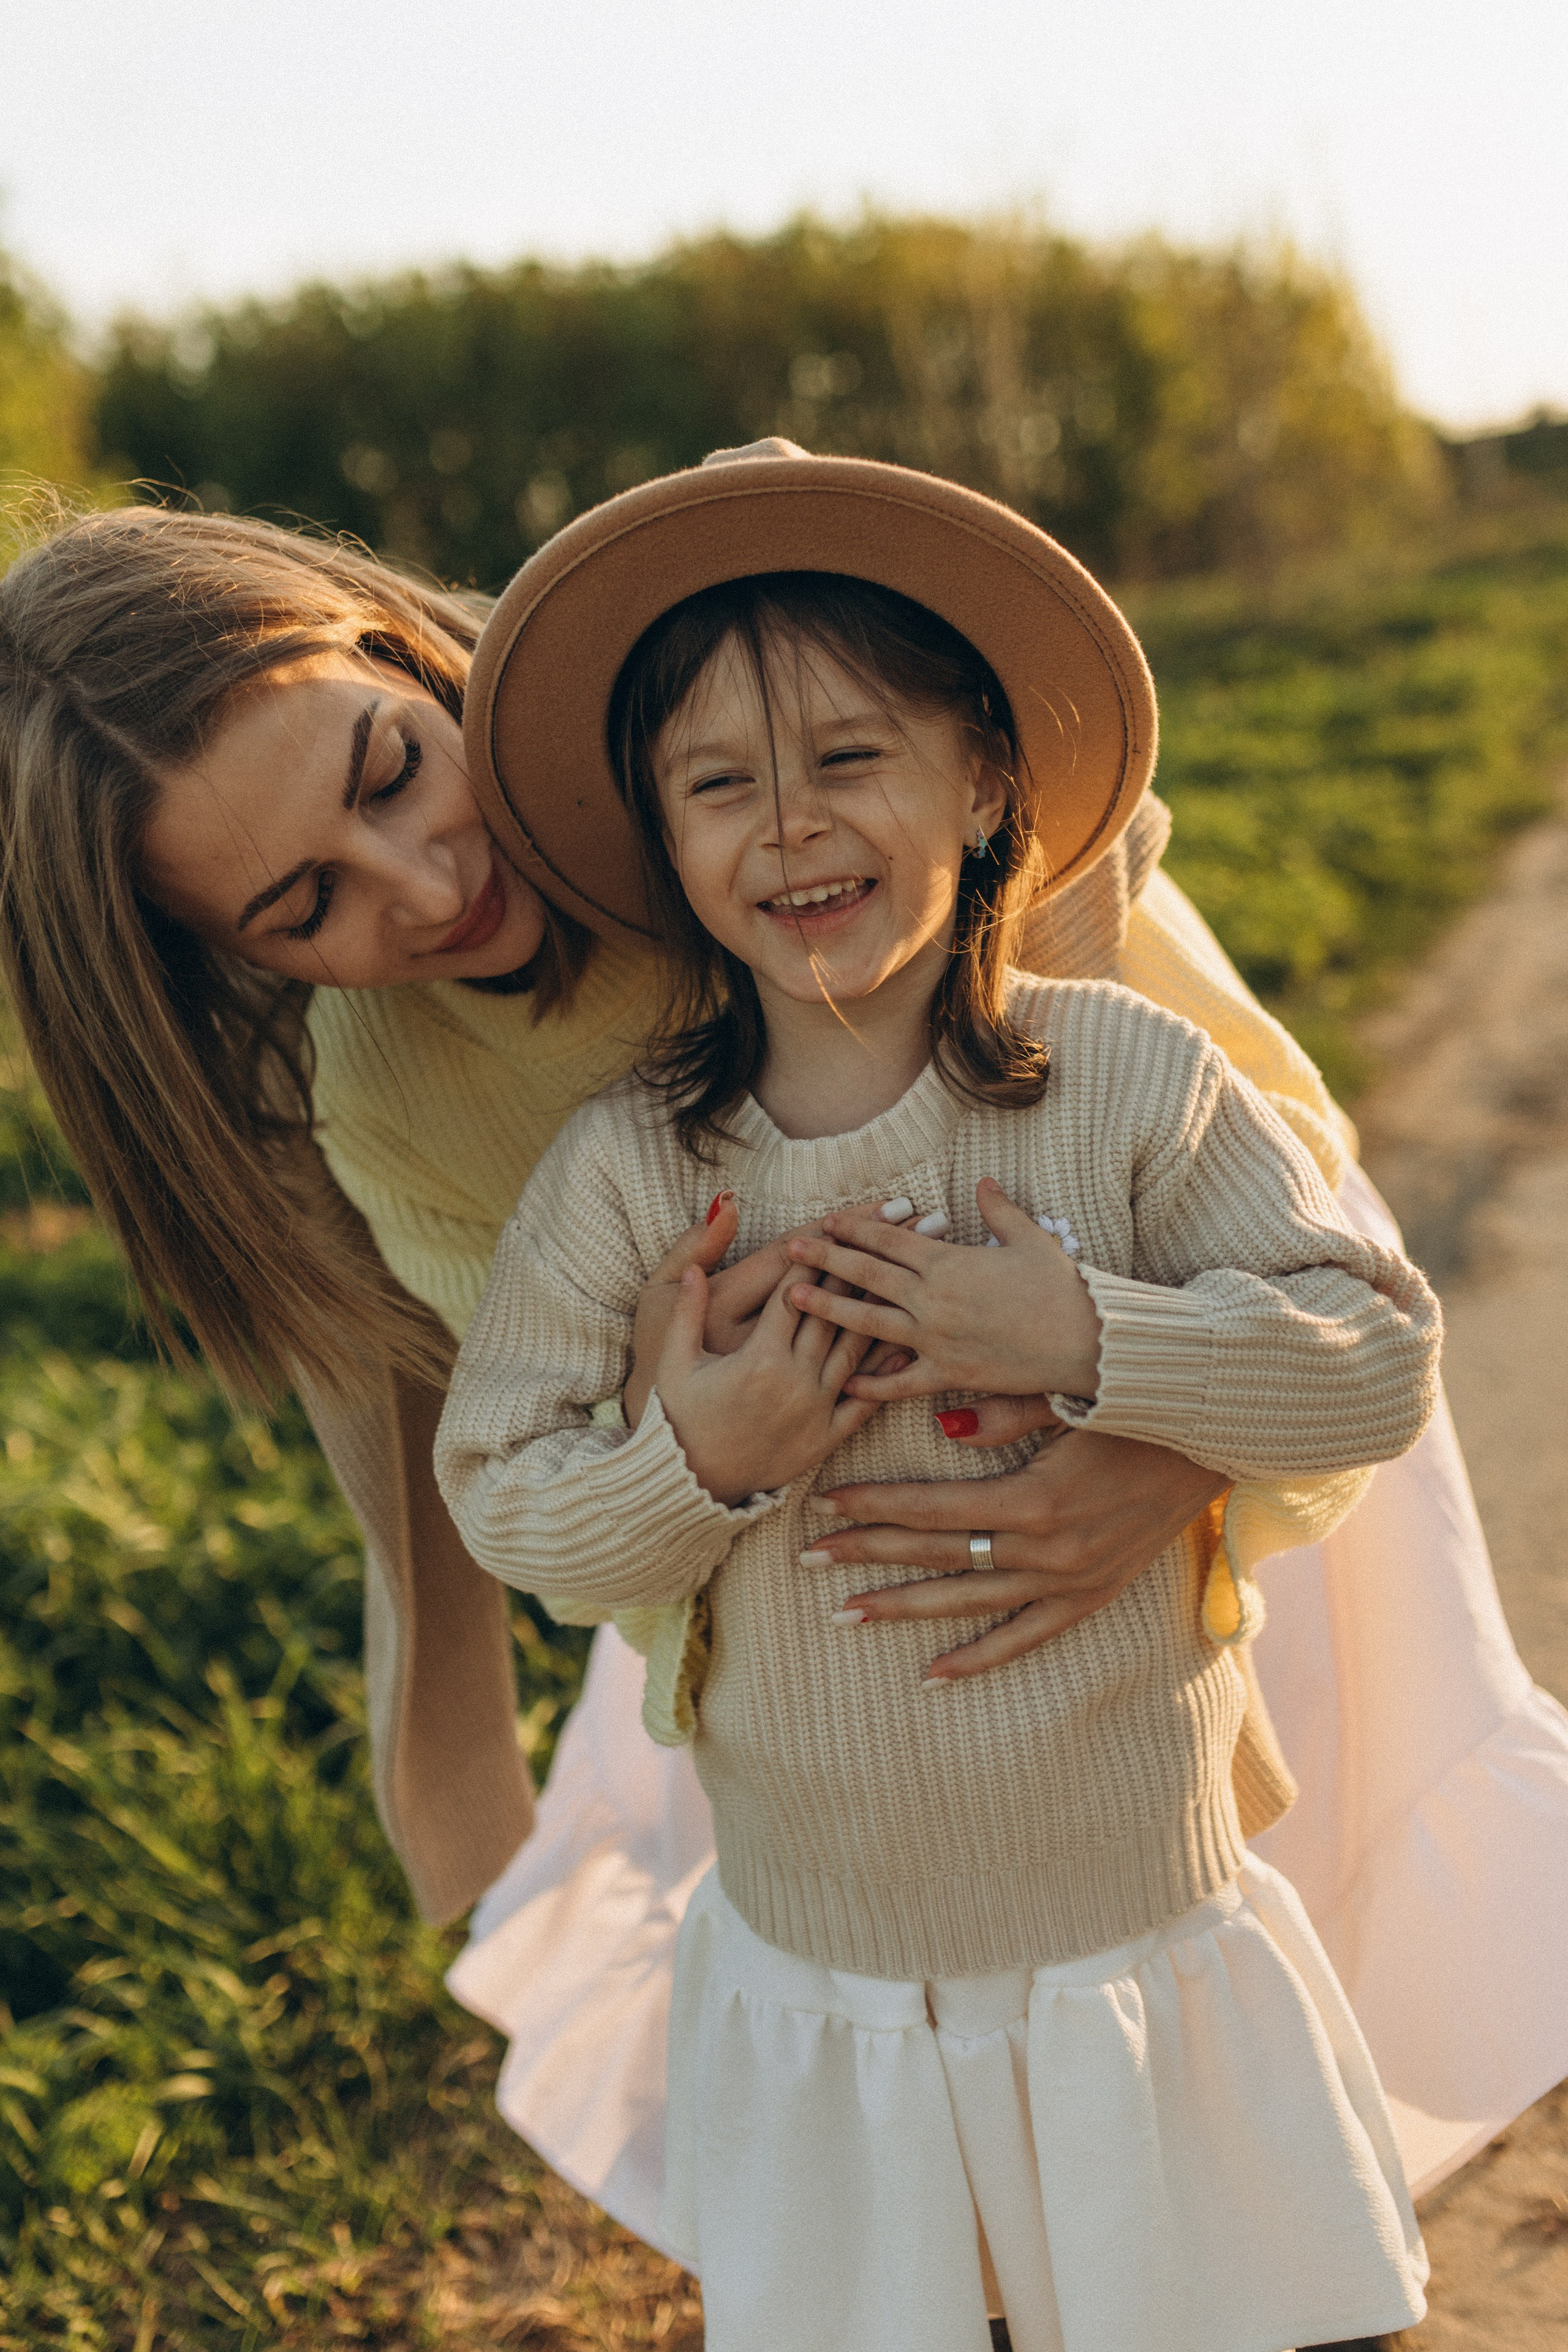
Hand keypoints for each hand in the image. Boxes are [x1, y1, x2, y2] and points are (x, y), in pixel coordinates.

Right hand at [626, 1193, 910, 1426]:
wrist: (690, 1483)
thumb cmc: (677, 1417)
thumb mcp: (674, 1361)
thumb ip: (687, 1310)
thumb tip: (694, 1269)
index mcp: (756, 1356)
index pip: (793, 1290)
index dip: (815, 1252)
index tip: (837, 1220)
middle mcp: (793, 1379)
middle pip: (833, 1310)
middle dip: (857, 1267)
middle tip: (886, 1232)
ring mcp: (814, 1409)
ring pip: (855, 1348)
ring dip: (879, 1308)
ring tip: (902, 1275)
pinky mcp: (825, 1437)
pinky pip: (864, 1400)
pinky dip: (886, 1373)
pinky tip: (907, 1344)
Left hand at [784, 1179, 1101, 1400]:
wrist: (1086, 1341)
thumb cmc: (1063, 1288)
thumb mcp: (1032, 1238)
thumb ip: (1000, 1210)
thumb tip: (985, 1182)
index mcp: (950, 1262)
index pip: (890, 1240)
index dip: (856, 1228)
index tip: (827, 1220)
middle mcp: (934, 1298)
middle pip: (868, 1275)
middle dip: (826, 1259)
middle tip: (789, 1247)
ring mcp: (937, 1338)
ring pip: (870, 1322)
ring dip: (829, 1308)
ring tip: (793, 1297)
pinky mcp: (949, 1374)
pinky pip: (901, 1381)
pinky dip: (872, 1383)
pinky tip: (844, 1382)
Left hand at [802, 1419, 1229, 1677]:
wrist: (1215, 1445)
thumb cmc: (1137, 1408)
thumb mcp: (1071, 1399)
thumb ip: (1005, 1412)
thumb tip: (942, 1429)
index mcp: (1034, 1498)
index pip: (931, 1508)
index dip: (874, 1505)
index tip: (824, 1503)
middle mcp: (1046, 1550)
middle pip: (936, 1556)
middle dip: (867, 1555)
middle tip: (807, 1557)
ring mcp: (1068, 1581)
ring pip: (968, 1603)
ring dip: (903, 1608)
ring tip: (843, 1614)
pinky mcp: (1091, 1597)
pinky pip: (1026, 1637)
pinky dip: (980, 1658)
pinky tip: (933, 1677)